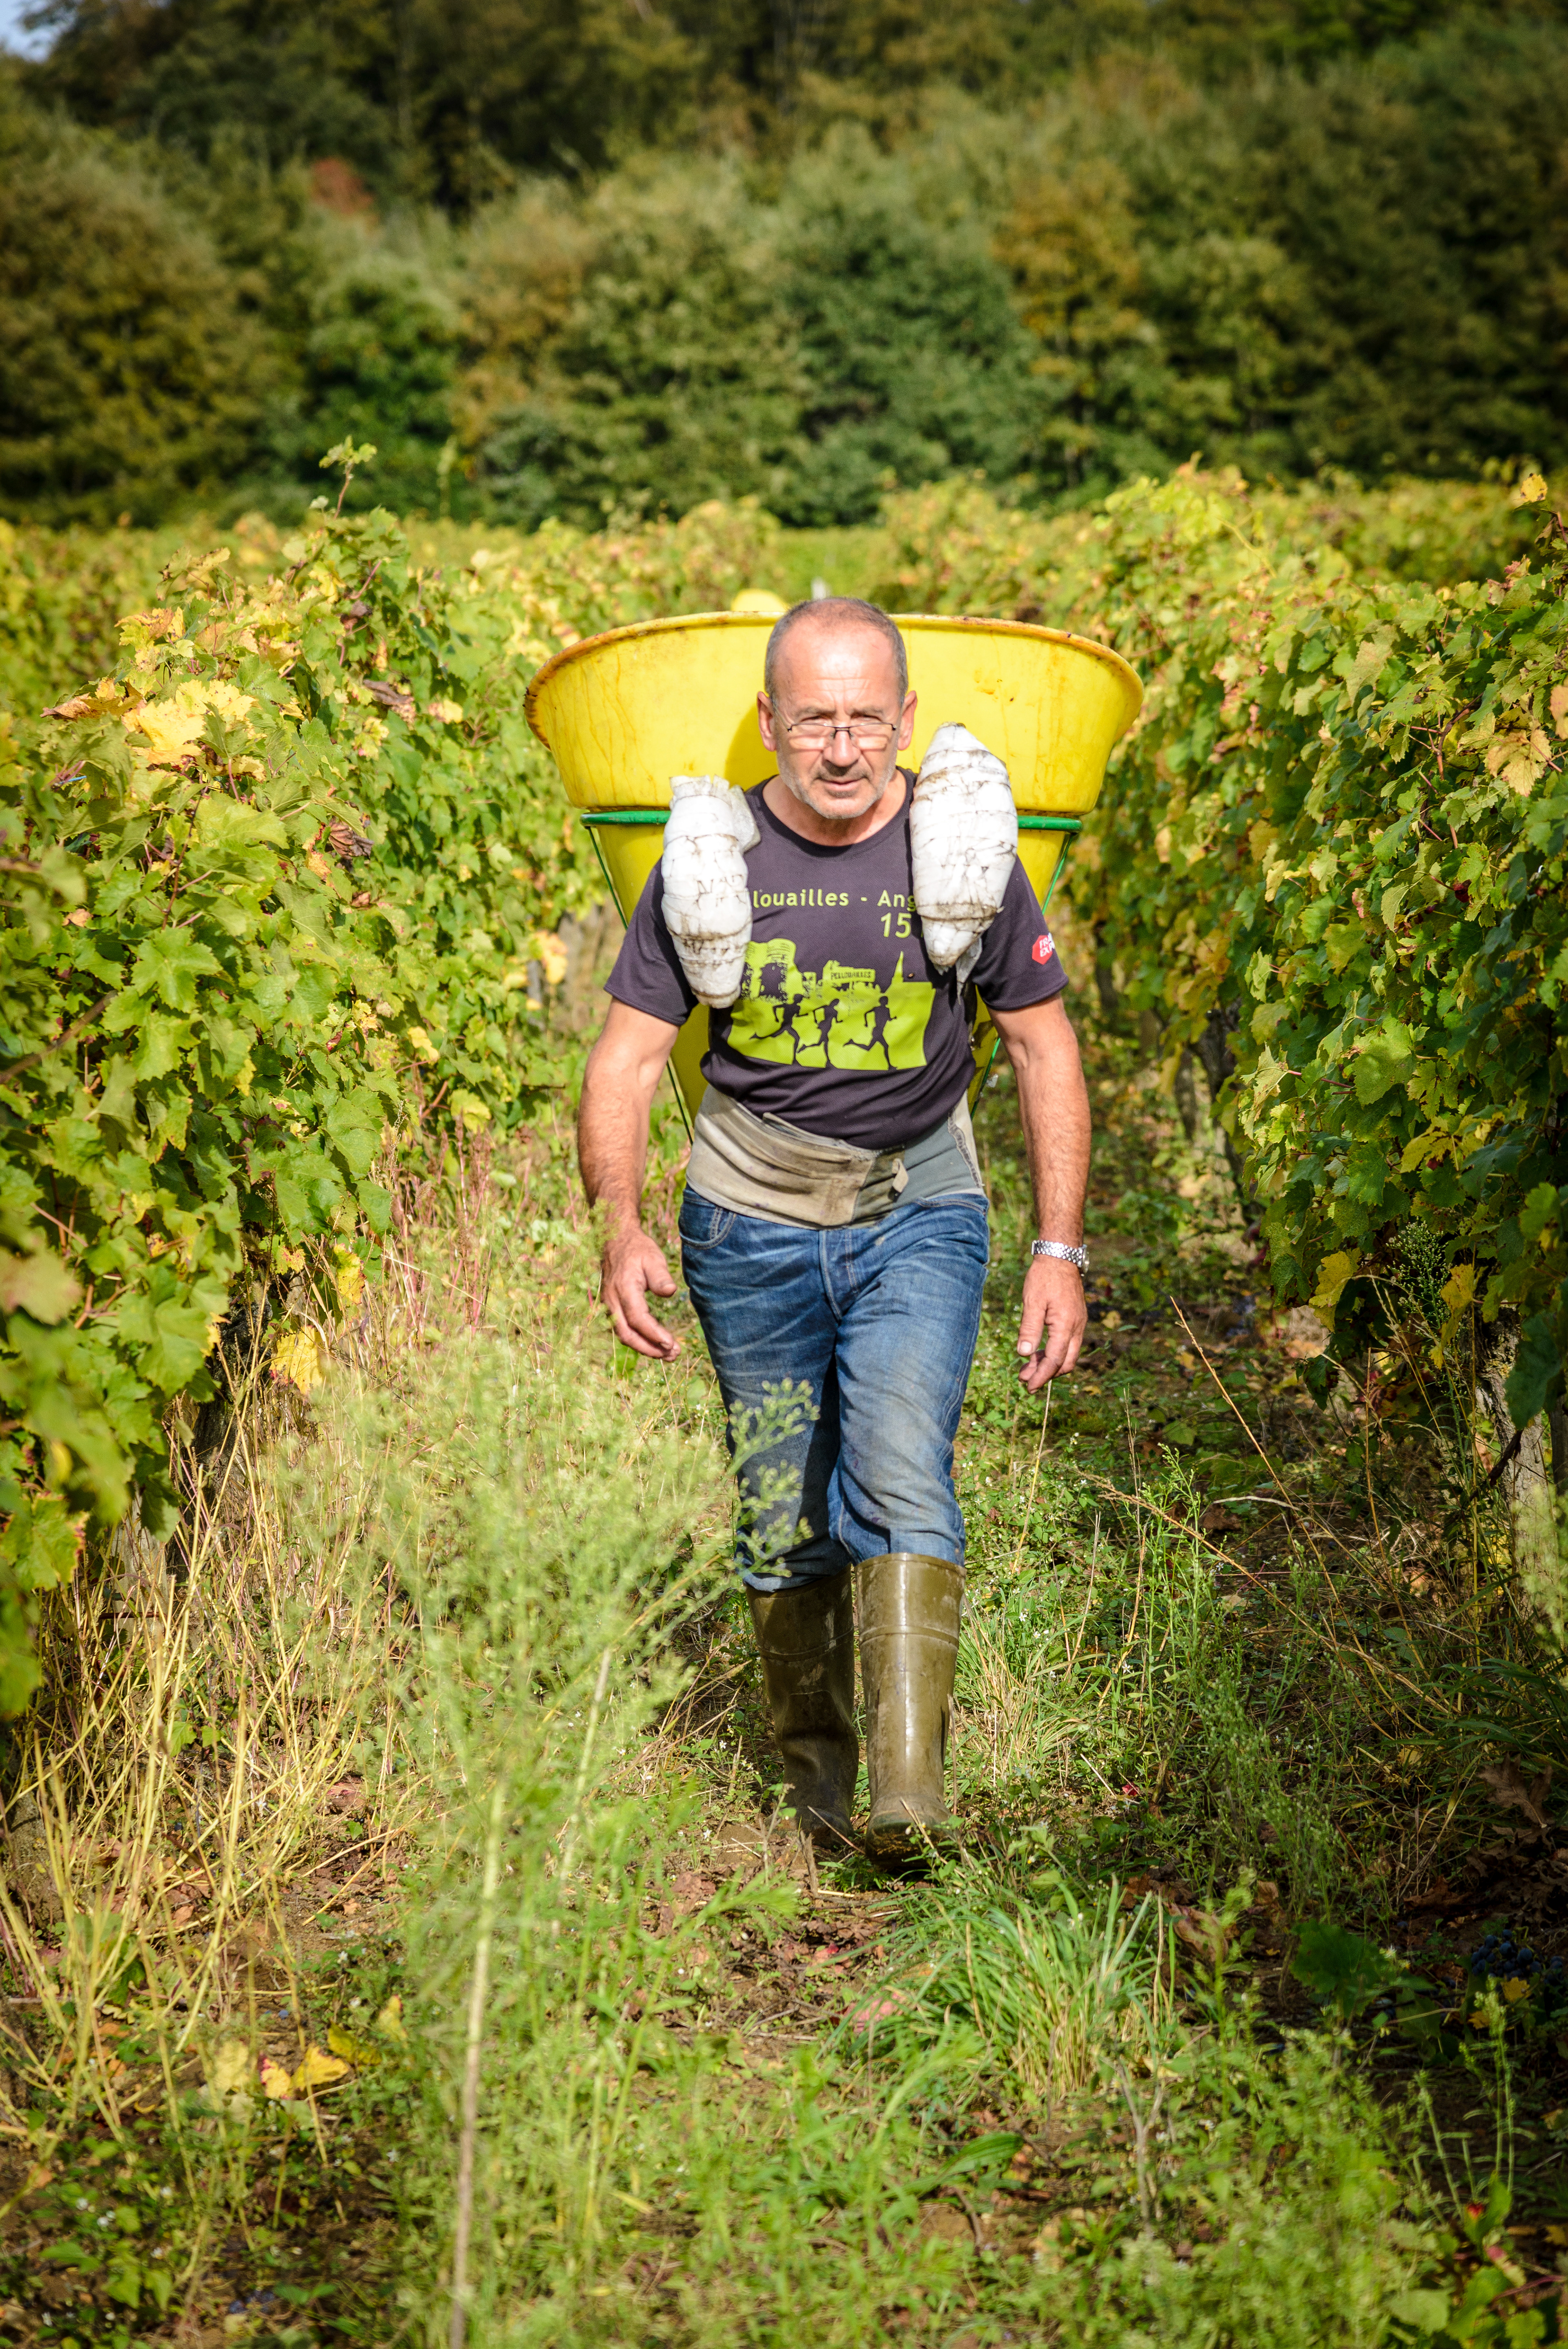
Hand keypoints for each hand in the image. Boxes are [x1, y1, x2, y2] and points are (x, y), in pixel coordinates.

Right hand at [599, 1224, 680, 1360]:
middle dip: (650, 1349)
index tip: (671, 1344)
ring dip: (645, 1348)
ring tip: (667, 1354)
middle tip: (672, 1355)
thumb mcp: (653, 1257)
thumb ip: (661, 1276)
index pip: (638, 1319)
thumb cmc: (637, 1249)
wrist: (616, 1241)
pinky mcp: (611, 1308)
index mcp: (624, 1288)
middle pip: (627, 1334)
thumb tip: (670, 1291)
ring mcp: (609, 1305)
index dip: (654, 1334)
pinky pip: (623, 1329)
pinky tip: (654, 1343)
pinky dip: (638, 1340)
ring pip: (623, 1335)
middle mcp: (612, 1300)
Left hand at [1015, 1256, 1085, 1391]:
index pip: (1055, 1360)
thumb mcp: (1032, 1302)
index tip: (1028, 1387)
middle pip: (1065, 1363)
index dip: (1042, 1376)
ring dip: (1048, 1364)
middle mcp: (1077, 1328)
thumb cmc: (1044, 1277)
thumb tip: (1024, 1354)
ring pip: (1067, 1355)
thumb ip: (1029, 1329)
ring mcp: (1078, 1324)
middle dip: (1046, 1375)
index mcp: (1066, 1325)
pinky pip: (1067, 1344)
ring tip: (1026, 1368)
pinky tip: (1037, 1353)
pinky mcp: (1075, 1320)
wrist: (1060, 1257)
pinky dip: (1053, 1352)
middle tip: (1026, 1381)